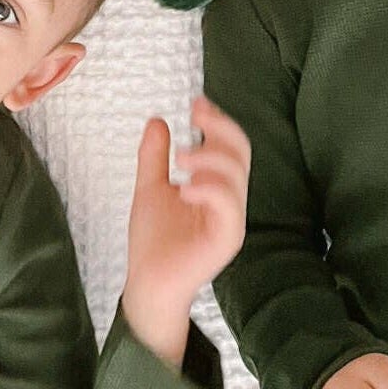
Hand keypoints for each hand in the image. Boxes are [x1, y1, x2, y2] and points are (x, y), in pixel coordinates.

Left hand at [121, 94, 247, 365]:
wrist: (147, 284)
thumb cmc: (153, 242)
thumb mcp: (150, 188)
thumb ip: (154, 157)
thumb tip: (157, 120)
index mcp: (217, 188)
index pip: (231, 147)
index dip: (218, 123)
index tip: (196, 104)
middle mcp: (230, 202)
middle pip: (240, 154)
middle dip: (219, 129)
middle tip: (195, 117)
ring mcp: (232, 220)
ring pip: (236, 175)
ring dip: (209, 158)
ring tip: (180, 159)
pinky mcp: (228, 239)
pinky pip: (229, 205)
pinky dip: (209, 188)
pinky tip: (184, 187)